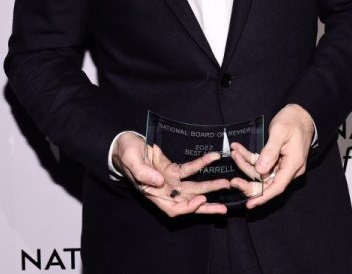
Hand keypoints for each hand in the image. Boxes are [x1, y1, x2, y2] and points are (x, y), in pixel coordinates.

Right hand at [112, 132, 230, 216]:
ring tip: (226, 184)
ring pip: (193, 187)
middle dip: (206, 205)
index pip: (173, 209)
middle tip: (223, 208)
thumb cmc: (125, 153)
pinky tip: (214, 157)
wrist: (125, 143)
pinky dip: (202, 164)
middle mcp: (164, 191)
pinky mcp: (173, 169)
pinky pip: (190, 168)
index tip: (201, 200)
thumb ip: (143, 172)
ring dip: (209, 186)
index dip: (188, 208)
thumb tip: (159, 181)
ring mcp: (170, 180)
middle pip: (188, 202)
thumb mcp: (132, 161)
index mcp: (153, 193)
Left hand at [229, 104, 314, 208]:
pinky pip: (260, 162)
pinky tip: (237, 149)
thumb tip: (260, 170)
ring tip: (234, 153)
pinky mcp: (275, 158)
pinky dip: (248, 157)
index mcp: (293, 165)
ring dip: (246, 165)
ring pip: (260, 172)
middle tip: (233, 182)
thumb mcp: (280, 132)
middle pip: (267, 183)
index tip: (249, 204)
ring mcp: (281, 164)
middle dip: (249, 183)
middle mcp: (288, 168)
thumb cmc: (292, 121)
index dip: (263, 197)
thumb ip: (270, 152)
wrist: (300, 113)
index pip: (277, 186)